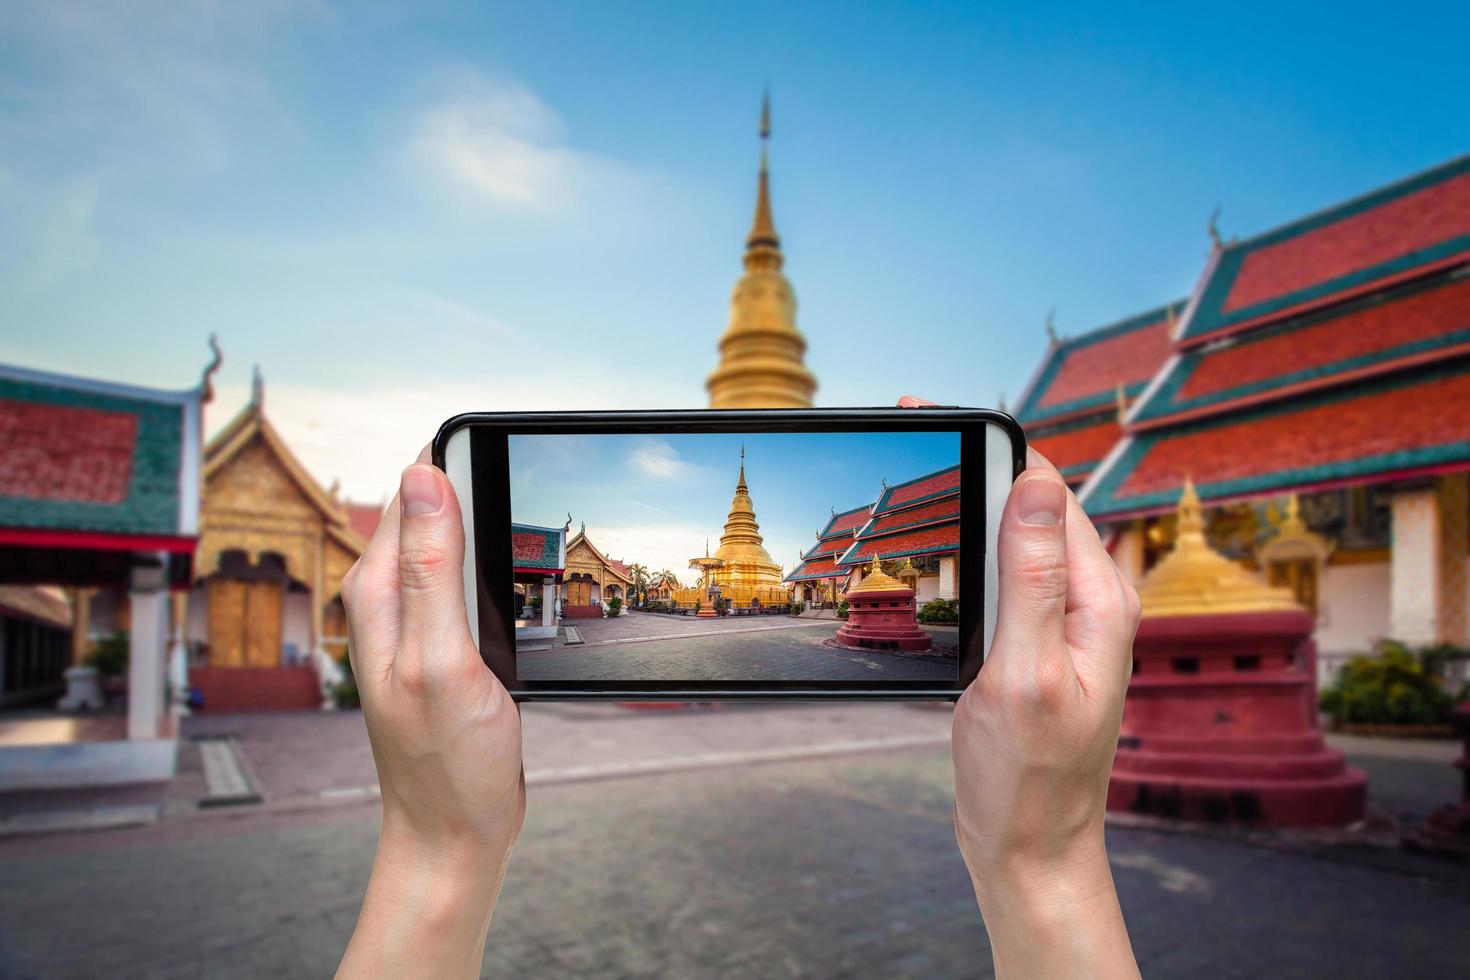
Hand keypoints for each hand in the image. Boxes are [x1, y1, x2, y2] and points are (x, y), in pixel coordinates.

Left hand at [337, 447, 524, 978]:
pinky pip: (472, 582)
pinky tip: (523, 597)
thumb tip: (424, 474)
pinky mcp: (444, 640)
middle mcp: (390, 596)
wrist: (454, 831)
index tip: (509, 477)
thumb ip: (433, 568)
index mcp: (379, 590)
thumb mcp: (444, 659)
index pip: (415, 485)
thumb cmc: (446, 761)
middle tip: (532, 532)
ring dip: (496, 540)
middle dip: (486, 498)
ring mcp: (417, 619)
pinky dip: (501, 578)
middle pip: (439, 507)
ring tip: (532, 565)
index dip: (465, 466)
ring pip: (460, 543)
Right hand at [954, 448, 1139, 975]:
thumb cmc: (1028, 777)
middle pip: (1034, 503)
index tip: (936, 413)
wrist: (1028, 847)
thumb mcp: (1024, 672)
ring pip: (1018, 536)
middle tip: (911, 432)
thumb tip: (1034, 485)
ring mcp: (1065, 623)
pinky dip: (972, 549)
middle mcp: (1090, 602)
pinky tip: (940, 546)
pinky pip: (1008, 575)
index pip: (1049, 488)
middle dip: (978, 460)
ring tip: (918, 475)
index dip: (994, 442)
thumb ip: (1031, 578)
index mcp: (1099, 600)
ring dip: (973, 502)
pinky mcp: (1038, 643)